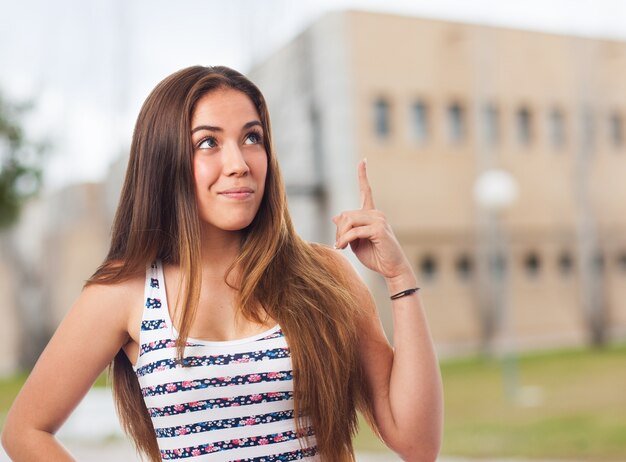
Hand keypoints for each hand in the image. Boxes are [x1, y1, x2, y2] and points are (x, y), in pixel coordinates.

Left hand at [333, 159, 411, 279]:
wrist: (392, 269)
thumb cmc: (375, 256)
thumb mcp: (356, 242)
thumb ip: (347, 229)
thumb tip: (335, 216)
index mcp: (372, 214)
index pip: (367, 191)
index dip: (363, 175)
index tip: (363, 161)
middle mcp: (377, 214)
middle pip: (346, 214)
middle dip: (338, 230)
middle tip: (338, 244)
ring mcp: (379, 220)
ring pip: (348, 221)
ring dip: (340, 235)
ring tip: (340, 247)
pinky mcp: (379, 229)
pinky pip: (354, 231)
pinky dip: (344, 240)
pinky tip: (342, 247)